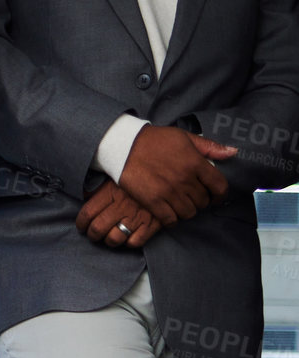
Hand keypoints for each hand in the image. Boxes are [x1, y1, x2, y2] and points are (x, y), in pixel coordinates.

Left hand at [76, 181, 162, 248]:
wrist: (170, 174)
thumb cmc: (139, 176)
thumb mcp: (117, 176)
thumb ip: (99, 186)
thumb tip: (84, 195)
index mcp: (111, 192)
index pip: (87, 214)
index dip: (81, 224)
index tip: (82, 226)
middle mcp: (122, 205)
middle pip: (97, 229)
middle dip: (93, 235)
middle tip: (94, 234)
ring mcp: (137, 215)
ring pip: (114, 239)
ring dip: (109, 241)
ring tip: (110, 237)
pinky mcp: (153, 223)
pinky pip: (135, 242)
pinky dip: (130, 243)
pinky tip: (129, 237)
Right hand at [119, 126, 236, 224]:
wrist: (125, 147)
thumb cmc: (156, 140)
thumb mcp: (185, 137)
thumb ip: (209, 147)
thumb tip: (233, 153)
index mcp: (196, 163)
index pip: (219, 186)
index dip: (220, 195)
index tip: (216, 197)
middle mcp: (185, 180)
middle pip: (203, 202)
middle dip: (200, 201)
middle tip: (193, 198)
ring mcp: (169, 192)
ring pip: (188, 212)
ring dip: (187, 211)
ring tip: (181, 205)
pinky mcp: (153, 201)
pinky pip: (170, 219)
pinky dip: (172, 219)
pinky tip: (169, 213)